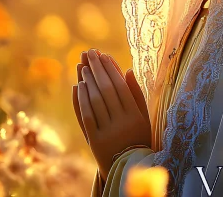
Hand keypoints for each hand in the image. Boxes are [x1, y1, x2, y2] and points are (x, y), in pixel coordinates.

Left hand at [72, 50, 151, 179]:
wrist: (128, 168)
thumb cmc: (138, 137)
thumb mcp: (143, 118)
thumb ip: (137, 95)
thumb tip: (128, 70)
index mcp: (136, 117)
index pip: (121, 87)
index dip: (112, 70)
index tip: (104, 55)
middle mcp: (123, 124)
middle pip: (107, 91)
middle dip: (98, 70)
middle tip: (90, 54)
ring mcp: (109, 133)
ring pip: (96, 102)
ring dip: (88, 82)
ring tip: (83, 67)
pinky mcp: (95, 141)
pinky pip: (87, 116)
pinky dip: (82, 100)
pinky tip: (78, 86)